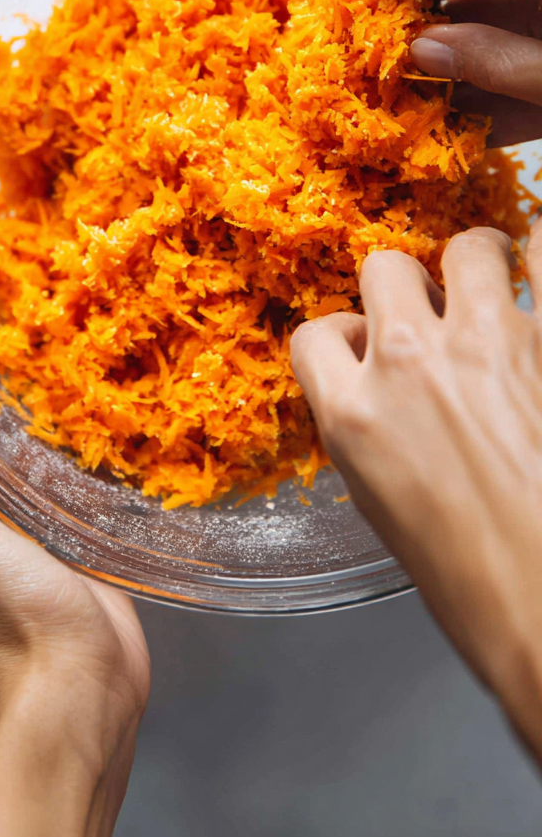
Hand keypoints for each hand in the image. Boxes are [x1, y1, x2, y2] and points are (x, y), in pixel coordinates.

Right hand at [291, 225, 541, 762]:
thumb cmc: (478, 586)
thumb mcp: (385, 511)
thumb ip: (372, 436)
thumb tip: (381, 400)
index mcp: (355, 414)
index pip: (316, 335)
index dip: (342, 336)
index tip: (361, 346)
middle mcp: (410, 364)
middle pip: (384, 270)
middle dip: (405, 289)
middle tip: (431, 314)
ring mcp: (488, 343)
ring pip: (463, 250)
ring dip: (473, 262)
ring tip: (492, 279)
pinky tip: (540, 261)